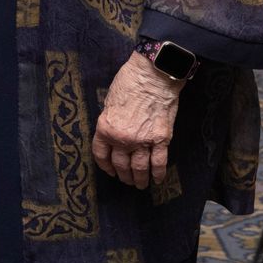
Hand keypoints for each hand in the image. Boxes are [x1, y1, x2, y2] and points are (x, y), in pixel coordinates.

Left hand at [91, 52, 182, 188]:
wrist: (152, 77)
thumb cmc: (128, 84)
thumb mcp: (109, 104)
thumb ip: (111, 123)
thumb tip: (114, 135)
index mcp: (106, 128)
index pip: (101, 154)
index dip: (105, 166)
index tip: (109, 171)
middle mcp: (122, 138)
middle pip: (121, 164)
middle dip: (123, 175)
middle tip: (126, 181)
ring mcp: (142, 141)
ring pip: (139, 168)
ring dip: (139, 179)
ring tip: (140, 185)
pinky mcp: (161, 139)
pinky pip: (159, 162)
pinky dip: (158, 173)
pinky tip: (158, 180)